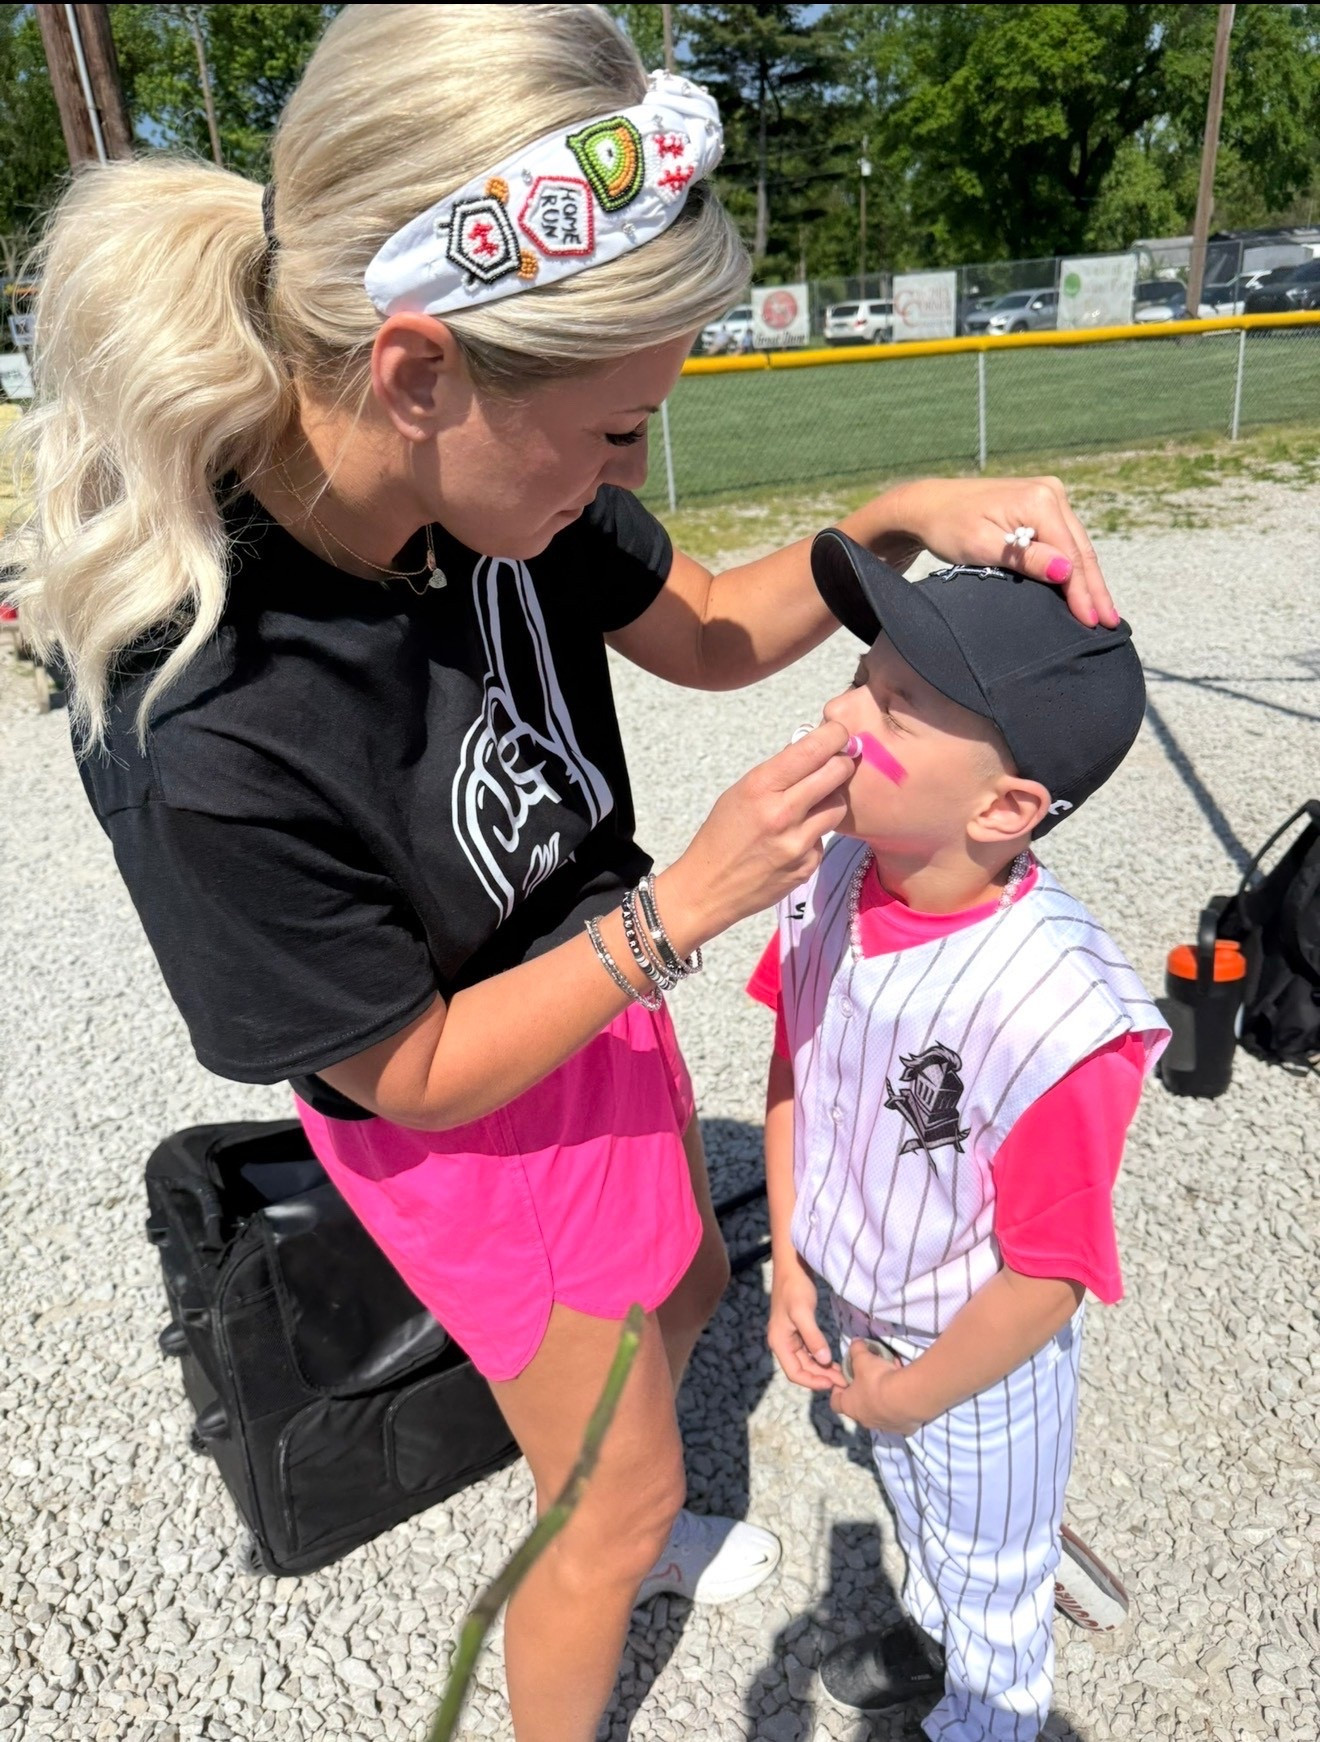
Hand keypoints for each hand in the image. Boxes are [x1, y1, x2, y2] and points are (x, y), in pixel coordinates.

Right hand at [658, 721, 853, 945]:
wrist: (707, 888)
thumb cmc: (720, 835)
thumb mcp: (739, 793)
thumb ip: (777, 772)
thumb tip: (810, 747)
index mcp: (760, 787)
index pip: (812, 750)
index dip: (835, 735)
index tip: (841, 733)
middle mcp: (782, 813)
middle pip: (837, 774)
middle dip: (842, 764)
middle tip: (839, 764)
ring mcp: (797, 842)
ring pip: (839, 806)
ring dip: (831, 800)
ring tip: (810, 805)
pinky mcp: (807, 866)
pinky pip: (824, 838)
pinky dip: (815, 834)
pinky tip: (793, 840)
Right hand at [768, 1253, 843, 1391]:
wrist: (792, 1267)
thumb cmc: (795, 1288)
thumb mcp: (803, 1312)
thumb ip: (813, 1338)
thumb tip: (825, 1361)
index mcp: (779, 1342)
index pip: (794, 1373)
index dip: (813, 1382)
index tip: (832, 1384)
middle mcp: (783, 1343)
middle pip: (801, 1369)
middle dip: (821, 1377)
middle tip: (843, 1381)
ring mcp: (790, 1337)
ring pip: (806, 1362)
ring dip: (822, 1369)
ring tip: (841, 1373)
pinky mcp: (798, 1330)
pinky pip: (809, 1351)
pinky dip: (820, 1358)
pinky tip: (833, 1360)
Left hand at [830, 1341, 925, 1435]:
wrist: (906, 1396)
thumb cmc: (876, 1378)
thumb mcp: (863, 1358)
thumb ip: (857, 1350)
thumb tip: (855, 1342)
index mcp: (849, 1406)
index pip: (835, 1402)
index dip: (838, 1389)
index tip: (845, 1379)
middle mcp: (864, 1420)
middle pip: (859, 1407)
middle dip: (864, 1393)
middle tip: (871, 1378)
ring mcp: (884, 1426)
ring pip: (880, 1412)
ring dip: (884, 1400)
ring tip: (892, 1383)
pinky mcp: (903, 1428)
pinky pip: (899, 1416)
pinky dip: (901, 1406)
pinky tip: (906, 1393)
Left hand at [873, 476, 1117, 629]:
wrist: (929, 505)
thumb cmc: (949, 527)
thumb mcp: (983, 547)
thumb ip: (1026, 559)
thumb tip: (1066, 571)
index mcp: (1039, 501)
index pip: (1069, 554)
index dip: (1081, 591)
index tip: (1092, 622)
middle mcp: (1051, 492)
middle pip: (1079, 550)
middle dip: (1094, 589)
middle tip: (1110, 623)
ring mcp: (1050, 495)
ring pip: (1076, 545)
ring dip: (1089, 580)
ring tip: (1104, 612)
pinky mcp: (1044, 503)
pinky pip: (1065, 540)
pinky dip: (1075, 566)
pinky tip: (1085, 587)